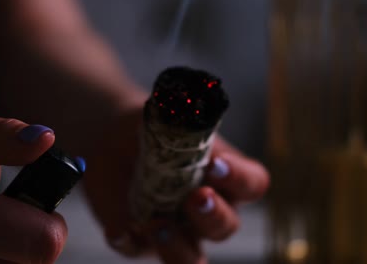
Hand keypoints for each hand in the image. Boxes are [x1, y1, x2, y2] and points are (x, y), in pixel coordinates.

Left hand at [82, 105, 269, 263]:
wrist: (114, 140)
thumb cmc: (151, 128)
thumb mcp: (163, 117)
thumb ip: (171, 118)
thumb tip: (168, 123)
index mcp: (224, 178)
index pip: (252, 184)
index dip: (241, 178)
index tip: (216, 163)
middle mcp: (206, 211)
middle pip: (226, 226)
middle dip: (213, 214)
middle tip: (196, 196)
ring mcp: (177, 232)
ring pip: (192, 258)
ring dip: (179, 247)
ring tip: (160, 226)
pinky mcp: (141, 241)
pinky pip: (137, 250)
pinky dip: (129, 241)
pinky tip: (121, 229)